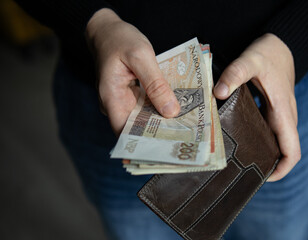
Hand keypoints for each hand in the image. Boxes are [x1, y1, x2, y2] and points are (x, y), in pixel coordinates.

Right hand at [86, 8, 179, 135]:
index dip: (145, 143)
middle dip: (158, 134)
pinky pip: (144, 106)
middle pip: (136, 128)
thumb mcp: (141, 56)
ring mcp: (121, 101)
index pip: (125, 133)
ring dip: (160, 121)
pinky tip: (174, 109)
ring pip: (142, 118)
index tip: (167, 147)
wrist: (107, 30)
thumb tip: (170, 111)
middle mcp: (114, 104)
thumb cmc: (120, 39)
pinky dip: (158, 108)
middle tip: (183, 138)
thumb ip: (155, 83)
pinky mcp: (129, 96)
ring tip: (183, 127)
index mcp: (111, 97)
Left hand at [214, 33, 300, 181]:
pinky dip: (258, 140)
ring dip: (262, 153)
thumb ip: (235, 74)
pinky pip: (269, 132)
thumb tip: (218, 93)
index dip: (282, 169)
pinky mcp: (272, 111)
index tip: (264, 177)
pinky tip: (237, 138)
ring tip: (235, 160)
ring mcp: (279, 115)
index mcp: (284, 112)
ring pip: (275, 142)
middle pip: (282, 151)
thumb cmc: (267, 53)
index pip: (292, 150)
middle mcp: (284, 118)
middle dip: (267, 164)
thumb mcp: (250, 60)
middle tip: (239, 171)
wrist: (279, 45)